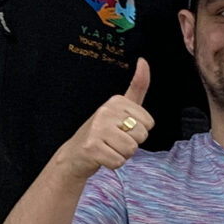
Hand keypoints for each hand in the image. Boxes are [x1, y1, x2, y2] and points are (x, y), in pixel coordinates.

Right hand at [56, 60, 152, 180]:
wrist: (74, 154)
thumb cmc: (102, 132)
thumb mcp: (120, 108)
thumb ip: (137, 87)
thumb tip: (144, 60)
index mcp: (116, 100)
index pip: (149, 123)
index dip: (138, 131)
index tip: (121, 129)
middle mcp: (106, 111)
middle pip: (141, 136)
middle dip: (131, 144)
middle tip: (114, 141)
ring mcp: (98, 128)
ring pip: (131, 149)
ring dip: (122, 154)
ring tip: (108, 148)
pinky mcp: (92, 147)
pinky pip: (119, 161)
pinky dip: (112, 164)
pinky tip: (102, 157)